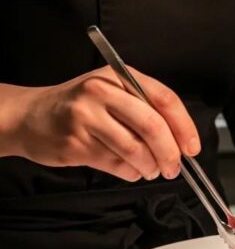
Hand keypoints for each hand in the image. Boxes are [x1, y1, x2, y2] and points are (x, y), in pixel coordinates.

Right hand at [11, 67, 199, 181]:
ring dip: (150, 166)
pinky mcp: (74, 144)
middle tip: (174, 167)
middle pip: (152, 126)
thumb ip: (145, 107)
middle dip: (170, 152)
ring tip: (152, 170)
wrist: (29, 116)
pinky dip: (130, 173)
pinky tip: (131, 171)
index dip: (184, 126)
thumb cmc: (80, 105)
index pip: (164, 99)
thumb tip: (181, 139)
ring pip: (134, 149)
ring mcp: (86, 118)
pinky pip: (115, 164)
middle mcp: (103, 92)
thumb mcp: (113, 91)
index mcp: (120, 76)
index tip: (192, 147)